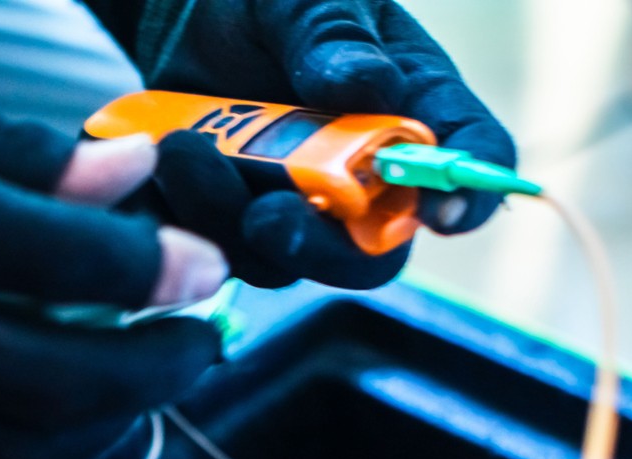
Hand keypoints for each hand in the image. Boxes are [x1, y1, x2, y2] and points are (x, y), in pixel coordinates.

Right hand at [0, 86, 226, 458]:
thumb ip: (22, 154)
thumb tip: (130, 177)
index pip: (65, 258)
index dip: (159, 267)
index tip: (203, 266)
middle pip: (59, 379)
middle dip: (158, 367)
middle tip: (199, 343)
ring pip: (25, 454)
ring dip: (110, 427)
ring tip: (144, 385)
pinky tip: (68, 426)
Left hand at [114, 0, 514, 288]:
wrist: (188, 13)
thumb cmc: (270, 1)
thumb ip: (332, 36)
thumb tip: (368, 84)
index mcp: (415, 107)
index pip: (468, 158)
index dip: (470, 194)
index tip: (448, 213)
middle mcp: (366, 177)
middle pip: (371, 252)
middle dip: (322, 248)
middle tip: (268, 215)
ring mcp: (301, 210)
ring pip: (284, 260)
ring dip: (231, 222)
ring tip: (183, 150)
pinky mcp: (235, 226)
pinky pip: (214, 250)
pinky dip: (185, 218)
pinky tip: (161, 160)